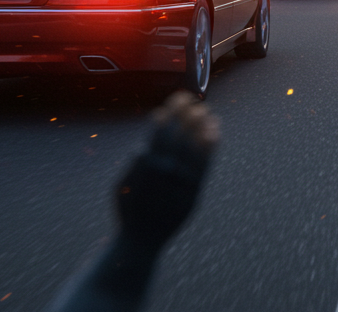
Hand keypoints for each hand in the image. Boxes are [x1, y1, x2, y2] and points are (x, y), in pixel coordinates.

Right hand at [114, 92, 219, 249]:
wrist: (142, 238)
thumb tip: (142, 146)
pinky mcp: (194, 190)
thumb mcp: (122, 184)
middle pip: (178, 134)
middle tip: (190, 99)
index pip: (158, 132)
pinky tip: (215, 132)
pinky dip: (211, 145)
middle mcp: (165, 170)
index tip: (170, 104)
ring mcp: (181, 180)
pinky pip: (205, 163)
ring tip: (206, 112)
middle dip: (184, 113)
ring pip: (195, 145)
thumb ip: (134, 164)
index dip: (166, 115)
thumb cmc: (130, 208)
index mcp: (145, 165)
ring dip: (201, 125)